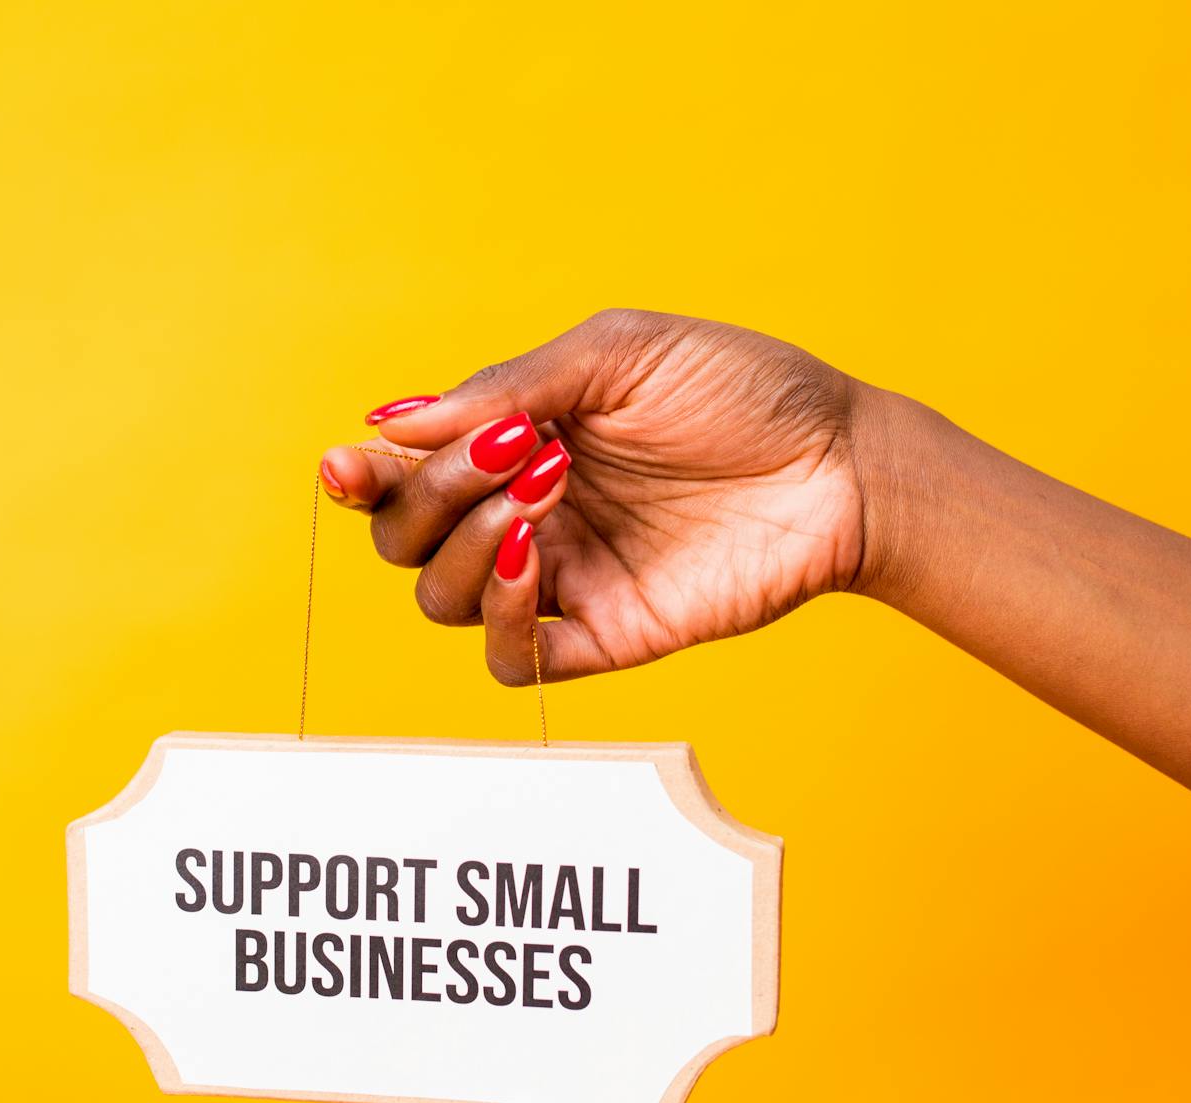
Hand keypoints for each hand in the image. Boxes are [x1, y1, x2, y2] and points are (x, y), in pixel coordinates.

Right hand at [321, 309, 869, 682]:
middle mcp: (522, 515)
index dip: (360, 474)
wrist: (842, 461)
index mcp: (513, 445)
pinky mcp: (604, 635)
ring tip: (545, 492)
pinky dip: (502, 616)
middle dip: (430, 496)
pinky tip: (541, 556)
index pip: (402, 475)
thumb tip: (390, 424)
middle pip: (404, 541)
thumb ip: (503, 389)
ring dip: (468, 545)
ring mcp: (561, 579)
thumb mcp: (614, 354)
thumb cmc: (740, 390)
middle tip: (513, 453)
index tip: (348, 463)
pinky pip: (513, 661)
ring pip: (442, 601)